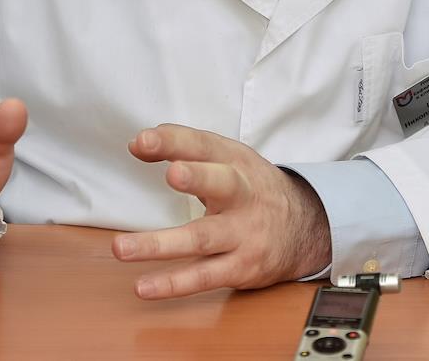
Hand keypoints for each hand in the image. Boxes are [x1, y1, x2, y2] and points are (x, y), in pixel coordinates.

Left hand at [111, 123, 330, 298]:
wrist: (305, 228)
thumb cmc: (252, 188)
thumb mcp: (227, 160)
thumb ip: (184, 148)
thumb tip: (139, 143)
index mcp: (237, 162)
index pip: (205, 146)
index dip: (175, 142)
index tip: (142, 141)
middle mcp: (243, 195)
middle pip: (224, 185)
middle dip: (199, 178)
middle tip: (173, 173)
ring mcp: (243, 234)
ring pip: (203, 238)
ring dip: (161, 244)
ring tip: (122, 248)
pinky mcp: (241, 267)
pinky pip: (205, 277)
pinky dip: (174, 284)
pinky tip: (145, 286)